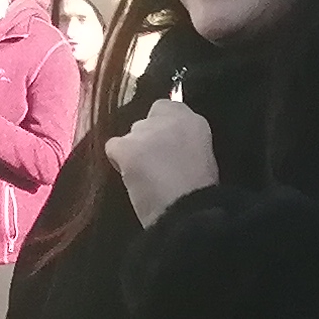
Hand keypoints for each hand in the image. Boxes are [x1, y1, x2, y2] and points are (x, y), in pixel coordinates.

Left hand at [110, 97, 219, 227]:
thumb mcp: (204, 157)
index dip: (163, 127)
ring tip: (145, 177)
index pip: (167, 107)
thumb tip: (171, 146)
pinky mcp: (127, 146)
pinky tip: (132, 177)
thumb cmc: (201, 193)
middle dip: (148, 140)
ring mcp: (145, 130)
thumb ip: (187, 143)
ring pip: (131, 135)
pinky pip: (113, 147)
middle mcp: (168, 118)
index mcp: (194, 121)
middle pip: (147, 122)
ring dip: (135, 151)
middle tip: (156, 166)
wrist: (189, 212)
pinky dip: (118, 160)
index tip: (167, 146)